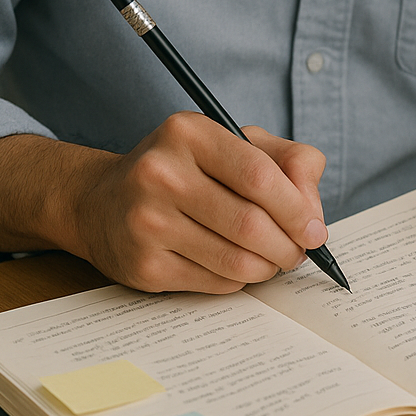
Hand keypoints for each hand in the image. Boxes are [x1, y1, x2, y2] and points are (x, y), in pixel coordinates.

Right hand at [51, 113, 326, 292]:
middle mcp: (160, 173)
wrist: (100, 203)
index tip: (315, 230)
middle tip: (299, 251)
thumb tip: (313, 210)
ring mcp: (146, 221)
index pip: (261, 176)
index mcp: (188, 133)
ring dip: (269, 266)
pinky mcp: (143, 265)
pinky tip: (235, 265)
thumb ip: (289, 162)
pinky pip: (217, 282)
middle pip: (252, 224)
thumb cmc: (185, 172)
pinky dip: (239, 279)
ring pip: (238, 260)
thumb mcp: (235, 145)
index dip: (298, 210)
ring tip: (273, 259)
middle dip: (289, 245)